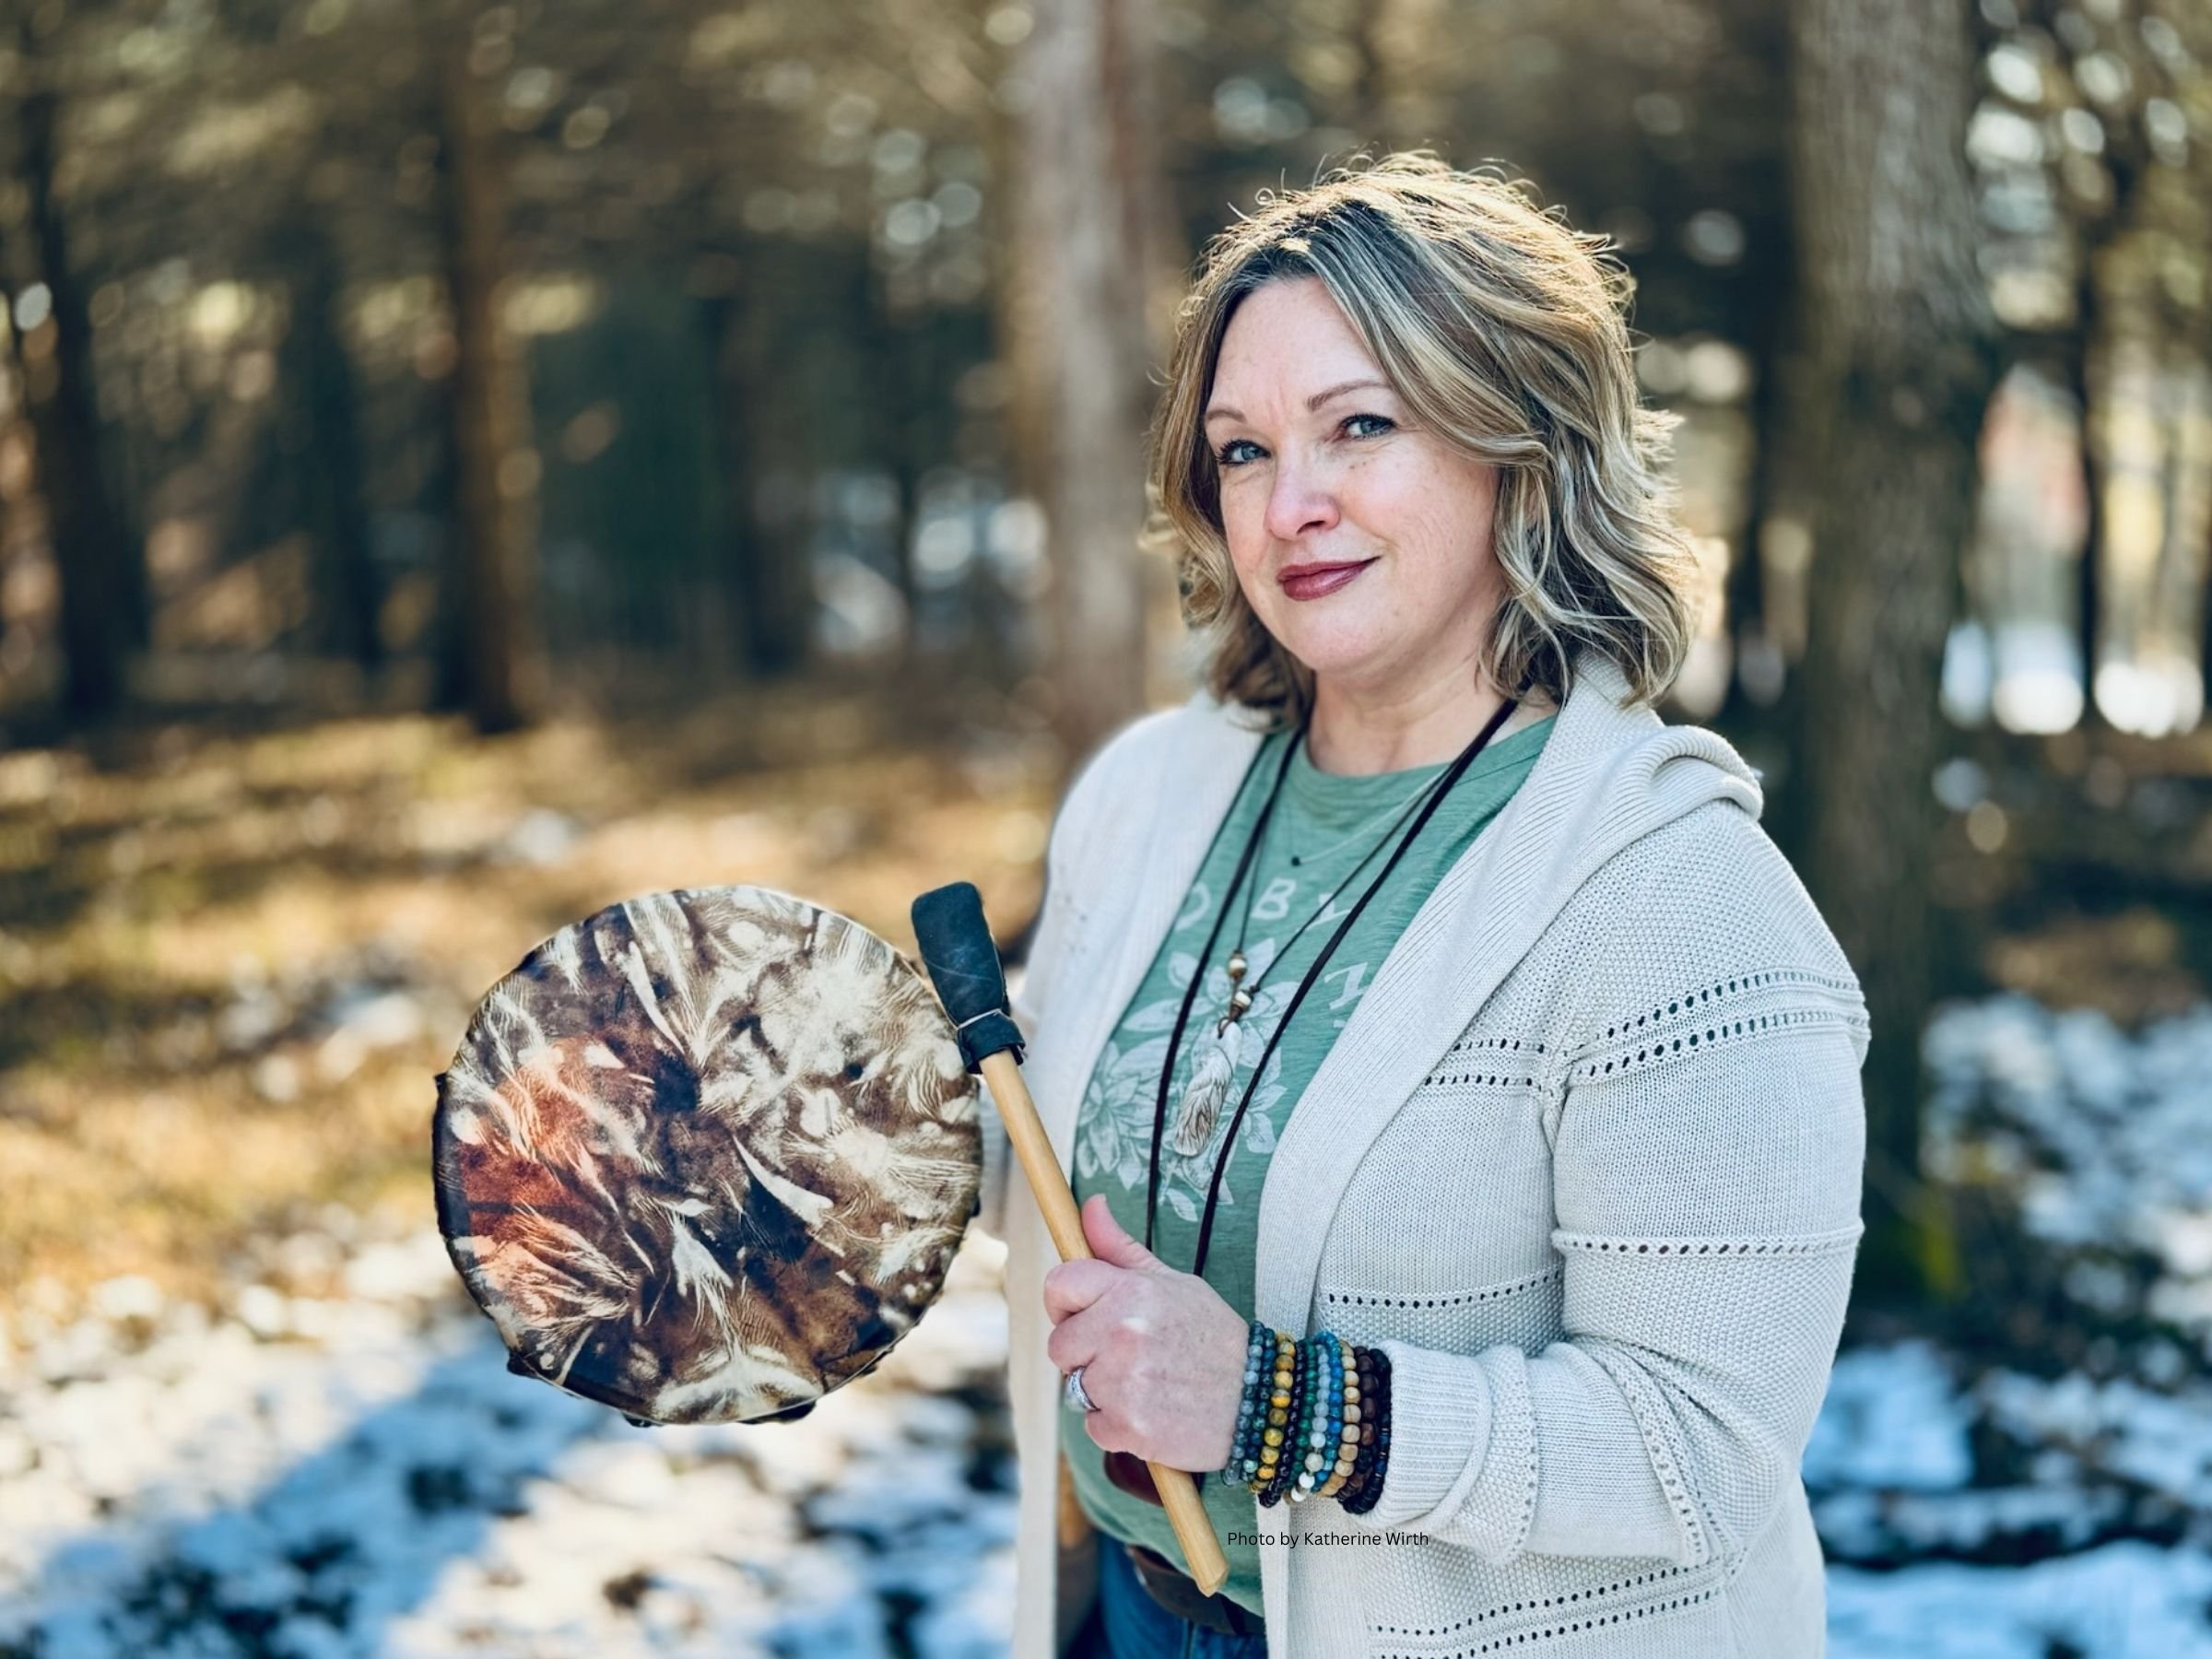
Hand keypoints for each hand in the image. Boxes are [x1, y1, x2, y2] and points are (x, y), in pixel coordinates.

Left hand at [1044, 1193, 1250, 1472]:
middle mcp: (1123, 1332)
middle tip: (1128, 1358)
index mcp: (1132, 1290)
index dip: (1065, 1304)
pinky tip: (1152, 1412)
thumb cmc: (1212, 1337)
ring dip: (1103, 1392)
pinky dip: (1116, 1427)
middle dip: (1085, 1355)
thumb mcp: (1173, 1283)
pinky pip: (1094, 1426)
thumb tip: (1091, 1204)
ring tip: (1147, 1385)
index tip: (1082, 1316)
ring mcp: (1126, 1382)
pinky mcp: (1130, 1427)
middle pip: (1060, 1345)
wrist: (1260, 1399)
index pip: (1059, 1285)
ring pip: (1076, 1389)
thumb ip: (1121, 1248)